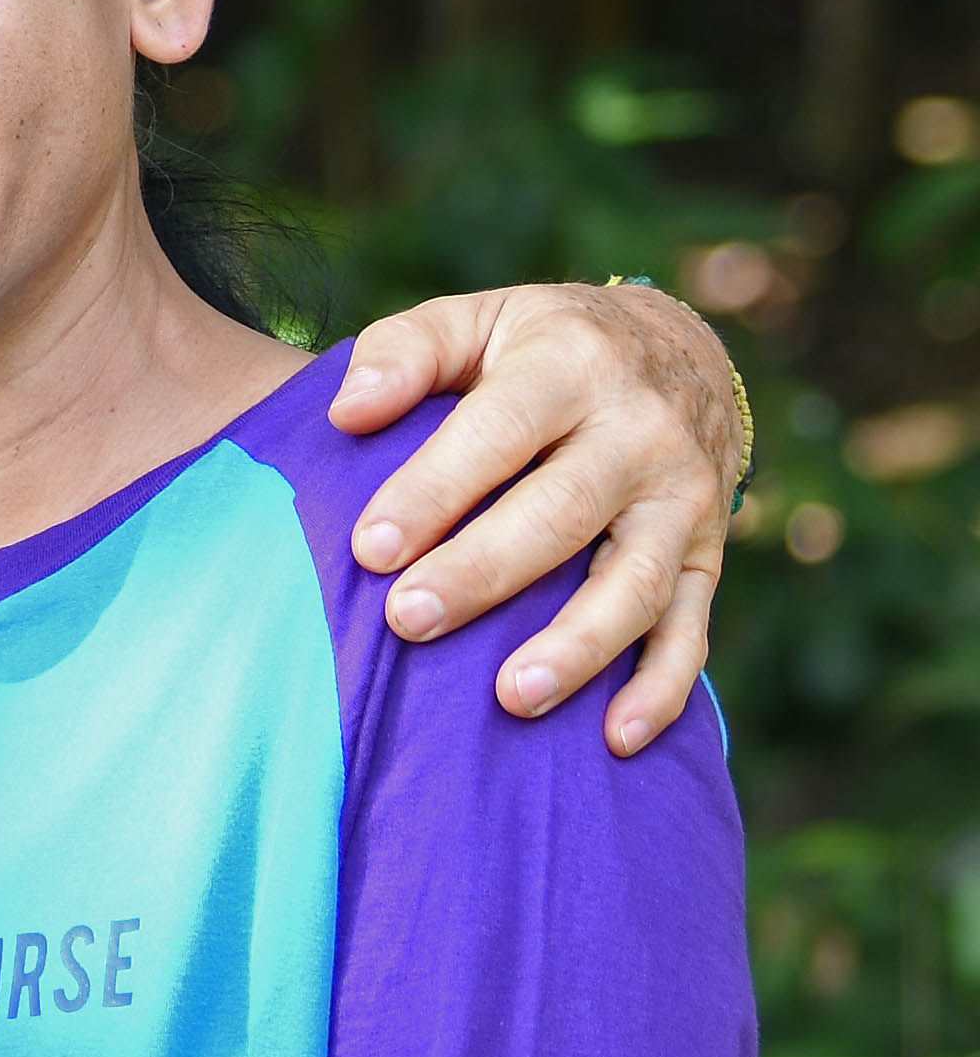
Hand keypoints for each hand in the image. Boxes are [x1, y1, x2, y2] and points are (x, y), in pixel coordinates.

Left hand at [323, 278, 740, 748]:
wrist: (679, 350)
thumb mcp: (475, 319)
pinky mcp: (710, 556)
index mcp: (572, 367)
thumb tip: (346, 412)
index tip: (370, 549)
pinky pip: (693, 630)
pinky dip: (662, 689)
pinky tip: (614, 738)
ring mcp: (685, 501)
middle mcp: (641, 434)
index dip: (435, 491)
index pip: (498, 433)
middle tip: (409, 621)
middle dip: (486, 573)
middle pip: (564, 513)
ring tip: (511, 696)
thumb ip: (405, 354)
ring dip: (579, 646)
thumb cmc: (539, 345)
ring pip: (638, 583)